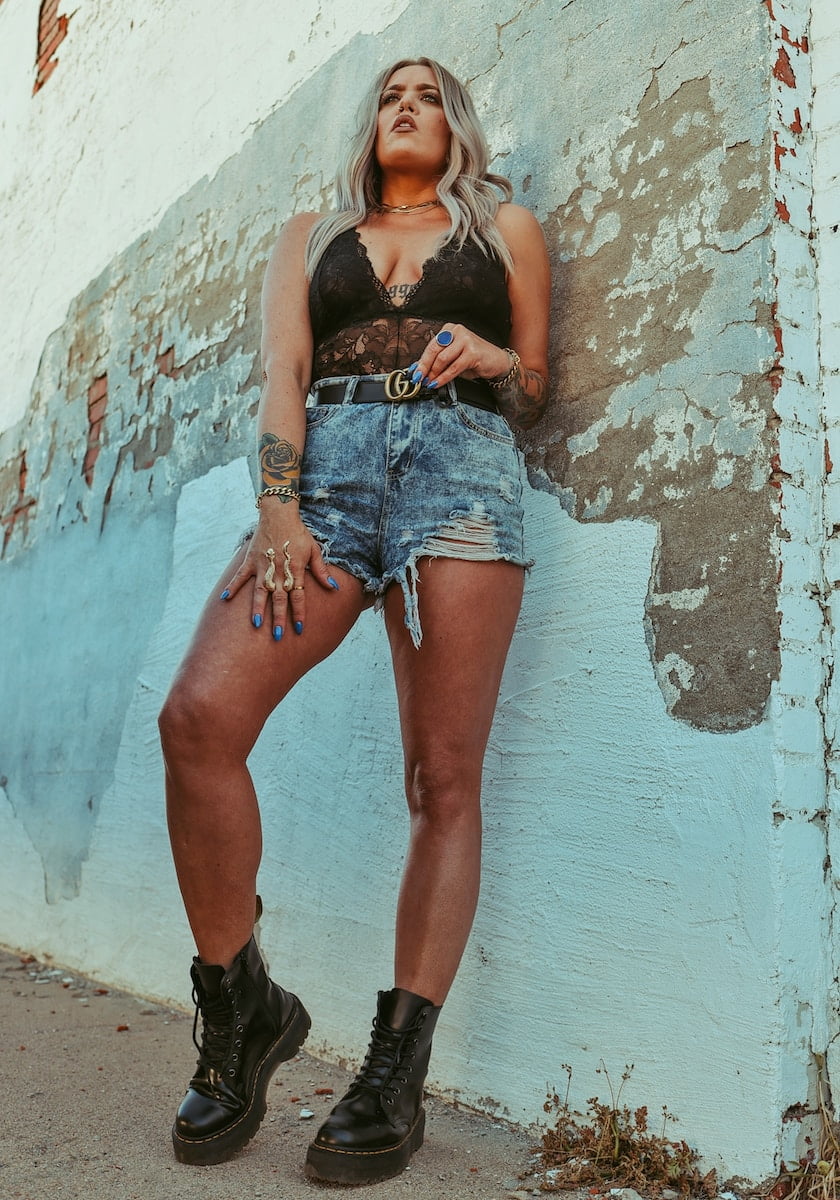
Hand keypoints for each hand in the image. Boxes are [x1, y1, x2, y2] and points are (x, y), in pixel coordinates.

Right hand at [220, 508, 338, 638]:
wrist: (279, 514)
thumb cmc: (299, 533)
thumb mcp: (314, 550)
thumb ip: (321, 571)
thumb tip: (334, 588)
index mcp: (295, 569)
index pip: (298, 596)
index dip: (299, 612)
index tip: (299, 629)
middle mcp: (279, 570)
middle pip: (279, 598)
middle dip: (279, 618)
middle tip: (278, 636)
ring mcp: (263, 566)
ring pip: (260, 591)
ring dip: (258, 608)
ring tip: (256, 625)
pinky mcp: (250, 560)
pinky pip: (240, 576)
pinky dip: (233, 586)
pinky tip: (225, 599)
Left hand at [408, 325, 510, 389]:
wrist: (496, 361)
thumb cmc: (474, 359)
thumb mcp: (453, 357)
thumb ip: (437, 360)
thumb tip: (418, 369)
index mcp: (450, 329)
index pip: (431, 345)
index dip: (421, 361)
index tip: (415, 373)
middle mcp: (457, 331)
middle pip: (434, 350)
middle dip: (424, 367)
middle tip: (419, 379)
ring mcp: (465, 340)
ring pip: (442, 359)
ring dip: (434, 373)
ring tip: (430, 382)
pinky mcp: (472, 352)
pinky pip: (453, 367)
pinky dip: (444, 377)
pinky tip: (438, 383)